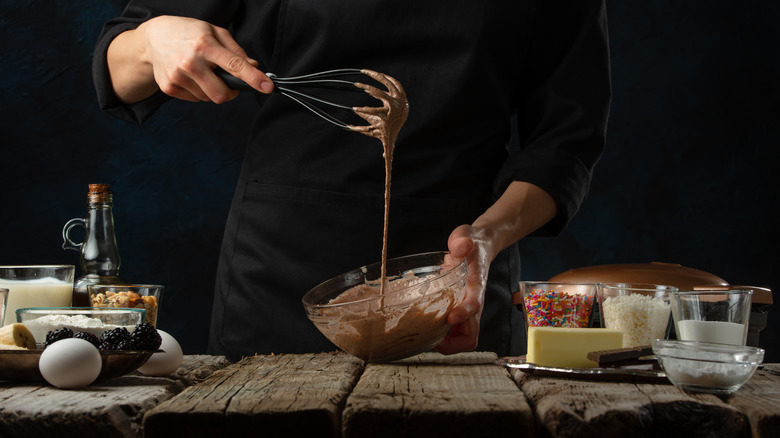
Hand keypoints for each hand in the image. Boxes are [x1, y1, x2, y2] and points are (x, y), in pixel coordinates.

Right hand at [120, 15, 272, 102]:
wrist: (155, 38)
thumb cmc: (189, 33)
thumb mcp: (214, 32)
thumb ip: (236, 51)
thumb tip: (253, 67)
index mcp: (205, 45)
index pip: (234, 65)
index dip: (253, 78)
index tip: (268, 87)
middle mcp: (190, 62)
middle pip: (222, 94)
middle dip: (230, 92)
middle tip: (228, 82)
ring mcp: (177, 76)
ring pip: (209, 98)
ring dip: (212, 90)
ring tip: (203, 72)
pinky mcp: (169, 87)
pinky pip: (196, 100)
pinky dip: (199, 91)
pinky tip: (191, 77)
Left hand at [434, 224, 494, 353]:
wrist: (479, 247)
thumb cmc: (472, 243)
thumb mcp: (466, 235)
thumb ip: (462, 240)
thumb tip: (461, 245)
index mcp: (476, 285)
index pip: (475, 304)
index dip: (464, 314)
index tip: (450, 317)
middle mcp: (474, 302)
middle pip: (471, 336)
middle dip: (453, 344)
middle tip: (431, 340)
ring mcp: (467, 310)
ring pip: (462, 339)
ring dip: (446, 344)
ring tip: (425, 339)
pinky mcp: (459, 311)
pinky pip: (453, 333)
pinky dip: (441, 337)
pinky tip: (424, 330)